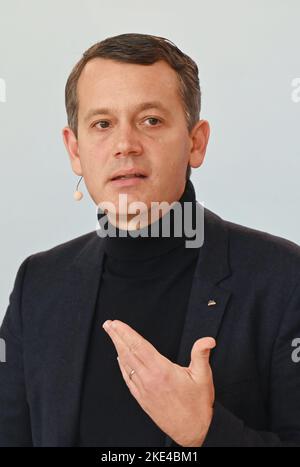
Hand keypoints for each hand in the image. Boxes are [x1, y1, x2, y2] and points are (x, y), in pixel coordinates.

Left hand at [102, 319, 215, 446]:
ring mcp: (143, 390)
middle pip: (128, 353)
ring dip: (117, 348)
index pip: (139, 346)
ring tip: (112, 336)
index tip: (117, 324)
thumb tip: (208, 340)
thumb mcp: (203, 376)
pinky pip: (128, 379)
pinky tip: (120, 359)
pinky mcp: (142, 399)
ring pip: (126, 365)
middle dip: (117, 336)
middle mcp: (149, 379)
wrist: (192, 432)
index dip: (126, 333)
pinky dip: (122, 367)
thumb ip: (201, 354)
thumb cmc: (197, 406)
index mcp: (162, 371)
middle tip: (108, 325)